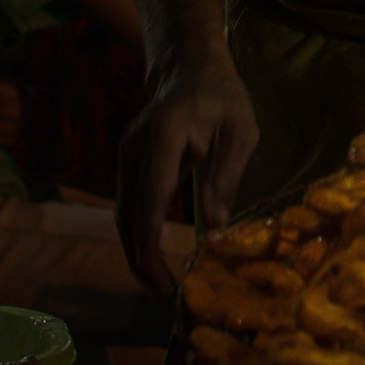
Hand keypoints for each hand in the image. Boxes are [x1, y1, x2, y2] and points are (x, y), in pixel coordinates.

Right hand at [116, 43, 258, 298]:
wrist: (188, 64)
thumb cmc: (222, 96)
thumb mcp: (240, 132)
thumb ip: (225, 177)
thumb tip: (216, 230)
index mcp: (164, 137)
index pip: (150, 200)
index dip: (152, 246)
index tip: (165, 282)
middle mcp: (135, 148)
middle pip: (128, 216)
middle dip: (141, 262)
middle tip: (165, 299)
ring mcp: (126, 155)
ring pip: (124, 215)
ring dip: (138, 253)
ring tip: (162, 288)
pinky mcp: (129, 162)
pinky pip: (130, 205)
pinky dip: (139, 235)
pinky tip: (156, 258)